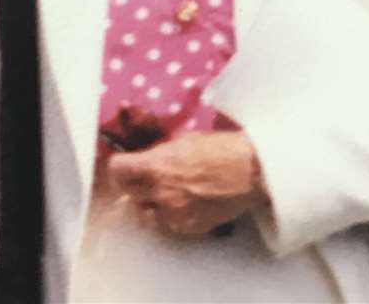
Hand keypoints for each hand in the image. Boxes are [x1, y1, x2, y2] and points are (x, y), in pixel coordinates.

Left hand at [106, 130, 264, 235]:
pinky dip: (166, 217)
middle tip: (138, 179)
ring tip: (157, 195)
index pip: (117, 171)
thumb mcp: (182, 142)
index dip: (118, 167)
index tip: (123, 165)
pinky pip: (166, 226)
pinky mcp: (190, 227)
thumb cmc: (221, 150)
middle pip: (126, 193)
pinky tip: (176, 205)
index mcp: (156, 166)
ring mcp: (175, 213)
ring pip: (143, 214)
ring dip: (146, 204)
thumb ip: (158, 153)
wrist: (252, 173)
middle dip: (130, 184)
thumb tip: (144, 158)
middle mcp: (161, 192)